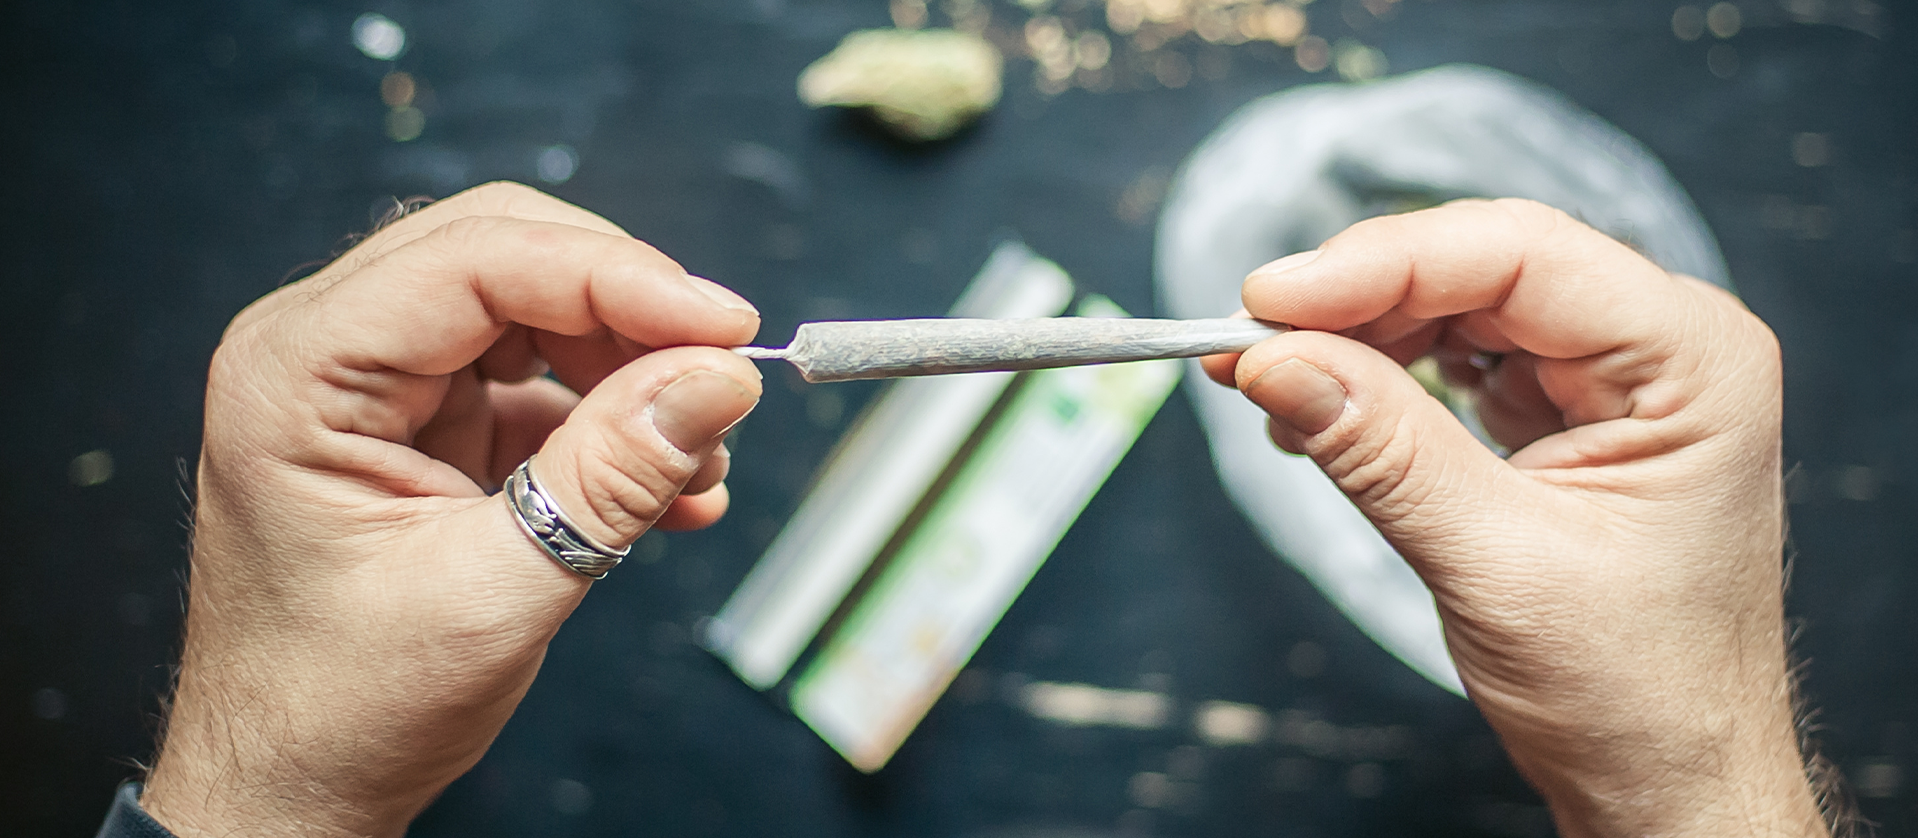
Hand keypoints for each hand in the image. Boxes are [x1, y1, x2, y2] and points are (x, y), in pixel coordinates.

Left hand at [141, 182, 763, 836]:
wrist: (293, 787)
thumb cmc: (341, 707)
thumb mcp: (498, 590)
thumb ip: (612, 475)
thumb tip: (718, 380)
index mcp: (298, 372)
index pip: (478, 260)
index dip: (618, 278)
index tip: (726, 328)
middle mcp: (324, 351)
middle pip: (507, 257)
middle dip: (629, 311)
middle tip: (722, 372)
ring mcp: (373, 385)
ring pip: (532, 310)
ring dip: (630, 371)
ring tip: (699, 458)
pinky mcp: (420, 424)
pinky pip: (536, 381)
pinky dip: (610, 424)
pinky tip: (672, 487)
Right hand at [1205, 199, 1825, 836]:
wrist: (1668, 778)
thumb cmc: (1634, 691)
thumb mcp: (1494, 564)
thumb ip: (1382, 450)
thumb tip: (1273, 360)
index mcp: (1693, 359)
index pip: (1522, 256)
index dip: (1383, 263)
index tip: (1269, 299)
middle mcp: (1662, 346)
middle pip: (1484, 266)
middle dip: (1358, 298)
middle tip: (1248, 339)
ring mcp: (1613, 377)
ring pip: (1460, 305)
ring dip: (1358, 335)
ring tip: (1271, 379)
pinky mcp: (1565, 411)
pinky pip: (1457, 358)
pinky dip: (1380, 374)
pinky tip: (1322, 404)